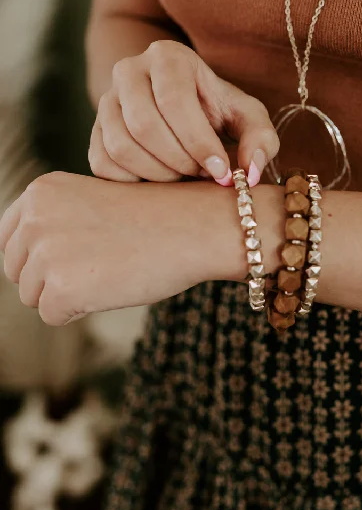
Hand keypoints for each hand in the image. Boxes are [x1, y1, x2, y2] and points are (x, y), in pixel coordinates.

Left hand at [0, 171, 231, 325]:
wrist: (194, 227)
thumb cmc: (155, 217)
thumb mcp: (91, 204)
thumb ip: (53, 224)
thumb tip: (26, 265)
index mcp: (39, 193)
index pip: (9, 240)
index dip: (38, 256)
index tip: (73, 257)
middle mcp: (33, 219)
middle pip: (18, 271)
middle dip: (52, 277)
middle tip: (100, 264)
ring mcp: (45, 254)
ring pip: (33, 296)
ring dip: (67, 293)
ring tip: (109, 270)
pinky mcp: (60, 288)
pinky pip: (52, 316)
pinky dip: (80, 311)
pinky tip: (112, 286)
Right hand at [89, 40, 278, 186]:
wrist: (182, 110)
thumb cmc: (218, 112)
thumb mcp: (248, 117)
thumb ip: (260, 139)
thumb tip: (250, 172)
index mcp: (168, 56)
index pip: (174, 100)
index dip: (197, 142)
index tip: (220, 172)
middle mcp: (128, 70)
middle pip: (144, 125)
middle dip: (178, 160)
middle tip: (201, 175)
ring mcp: (105, 100)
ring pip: (120, 146)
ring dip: (157, 173)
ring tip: (183, 175)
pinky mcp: (94, 131)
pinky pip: (102, 163)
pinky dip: (133, 181)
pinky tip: (159, 179)